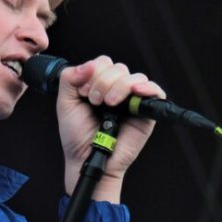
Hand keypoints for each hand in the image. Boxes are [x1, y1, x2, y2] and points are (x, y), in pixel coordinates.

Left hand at [55, 56, 164, 201]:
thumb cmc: (78, 135)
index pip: (103, 63)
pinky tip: (135, 93)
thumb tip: (88, 64)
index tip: (83, 92)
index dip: (93, 72)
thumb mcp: (65, 103)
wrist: (88, 158)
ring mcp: (132, 100)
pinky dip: (147, 88)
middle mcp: (117, 90)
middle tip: (94, 101)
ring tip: (109, 104)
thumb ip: (69, 79)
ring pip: (135, 77)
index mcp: (99, 85)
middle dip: (103, 82)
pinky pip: (155, 91)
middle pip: (118, 68)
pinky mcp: (146, 112)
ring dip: (119, 86)